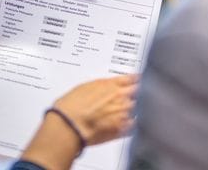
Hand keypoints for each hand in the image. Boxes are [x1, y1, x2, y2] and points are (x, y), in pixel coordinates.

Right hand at [21, 75, 137, 169]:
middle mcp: (120, 97)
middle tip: (137, 95)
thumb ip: (100, 87)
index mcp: (110, 85)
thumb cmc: (70, 107)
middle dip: (138, 93)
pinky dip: (132, 123)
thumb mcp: (84, 88)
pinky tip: (126, 124)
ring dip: (135, 108)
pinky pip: (134, 124)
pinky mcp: (123, 129)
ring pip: (138, 108)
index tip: (138, 81)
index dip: (136, 80)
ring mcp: (123, 113)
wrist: (68, 125)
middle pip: (138, 92)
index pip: (131, 79)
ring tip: (128, 111)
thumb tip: (105, 90)